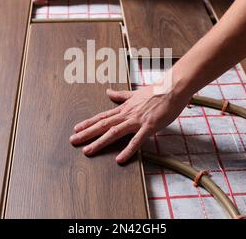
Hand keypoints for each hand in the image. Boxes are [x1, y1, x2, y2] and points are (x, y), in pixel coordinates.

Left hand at [70, 84, 189, 163]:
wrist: (173, 87)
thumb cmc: (157, 90)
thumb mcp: (135, 92)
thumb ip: (121, 95)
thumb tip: (108, 91)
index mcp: (125, 108)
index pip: (103, 116)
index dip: (88, 123)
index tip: (76, 128)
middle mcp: (127, 114)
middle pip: (103, 125)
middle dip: (87, 133)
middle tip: (73, 140)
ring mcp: (137, 120)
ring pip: (114, 132)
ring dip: (100, 142)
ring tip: (88, 151)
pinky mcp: (149, 126)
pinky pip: (137, 140)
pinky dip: (128, 150)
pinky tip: (120, 159)